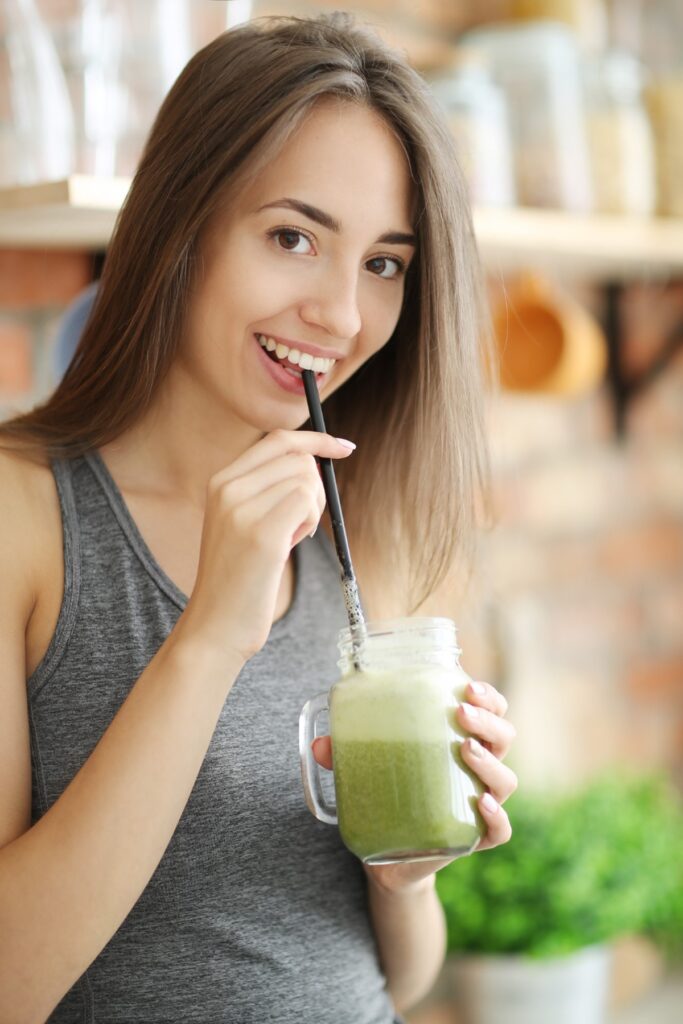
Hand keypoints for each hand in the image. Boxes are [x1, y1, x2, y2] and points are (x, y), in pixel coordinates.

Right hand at [177, 429, 354, 663]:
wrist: (216, 625)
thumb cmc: (240, 578)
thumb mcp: (243, 522)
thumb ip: (268, 489)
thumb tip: (315, 461)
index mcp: (221, 481)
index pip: (277, 440)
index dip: (316, 439)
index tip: (343, 447)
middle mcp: (227, 488)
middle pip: (299, 458)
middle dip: (316, 488)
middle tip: (302, 523)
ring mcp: (241, 509)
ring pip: (307, 479)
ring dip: (312, 510)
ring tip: (289, 539)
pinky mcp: (262, 533)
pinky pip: (306, 501)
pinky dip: (310, 523)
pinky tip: (291, 545)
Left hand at [312, 679, 516, 894]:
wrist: (389, 853)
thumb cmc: (388, 791)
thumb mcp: (366, 765)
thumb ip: (344, 752)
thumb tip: (319, 746)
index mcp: (463, 739)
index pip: (492, 711)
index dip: (489, 697)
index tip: (468, 687)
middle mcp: (480, 768)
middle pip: (504, 737)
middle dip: (488, 720)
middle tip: (461, 713)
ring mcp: (480, 803)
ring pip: (506, 780)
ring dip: (490, 761)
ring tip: (465, 749)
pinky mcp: (474, 838)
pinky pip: (500, 831)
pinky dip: (497, 817)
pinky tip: (480, 803)